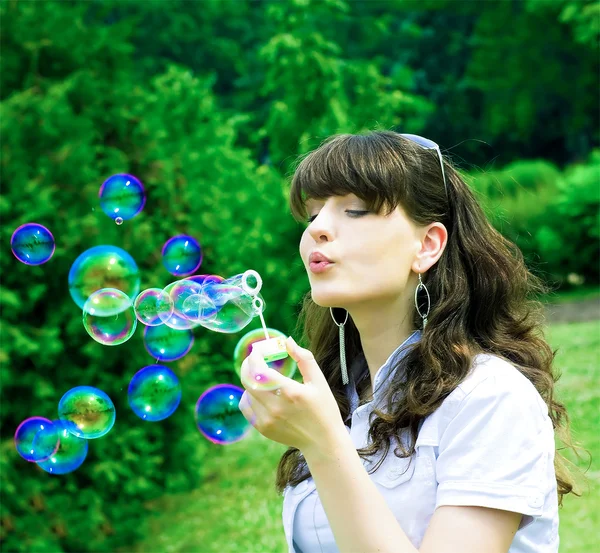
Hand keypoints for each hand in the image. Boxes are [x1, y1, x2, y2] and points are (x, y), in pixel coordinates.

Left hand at [238, 336, 345, 453]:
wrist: (322, 441)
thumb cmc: (324, 408)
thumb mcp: (319, 381)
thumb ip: (304, 358)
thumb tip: (287, 341)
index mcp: (291, 392)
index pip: (261, 371)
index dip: (255, 357)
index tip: (257, 350)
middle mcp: (276, 407)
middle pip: (248, 381)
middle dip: (248, 365)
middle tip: (254, 359)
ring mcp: (267, 420)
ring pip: (246, 393)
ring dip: (251, 381)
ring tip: (263, 378)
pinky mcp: (263, 428)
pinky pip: (246, 407)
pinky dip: (250, 396)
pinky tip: (261, 394)